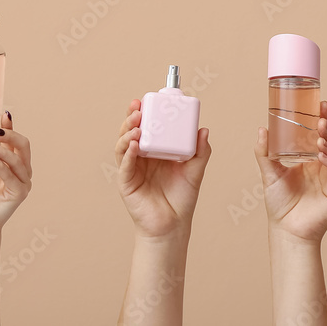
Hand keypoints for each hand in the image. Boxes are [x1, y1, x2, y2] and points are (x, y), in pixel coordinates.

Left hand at [0, 111, 31, 232]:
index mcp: (13, 162)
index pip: (16, 140)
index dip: (11, 127)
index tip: (3, 114)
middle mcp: (21, 170)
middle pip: (23, 145)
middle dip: (11, 135)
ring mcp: (23, 181)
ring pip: (18, 158)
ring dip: (2, 150)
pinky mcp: (19, 192)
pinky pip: (10, 174)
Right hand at [115, 99, 210, 239]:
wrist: (173, 226)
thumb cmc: (182, 198)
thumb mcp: (195, 170)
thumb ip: (200, 151)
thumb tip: (204, 129)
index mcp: (155, 150)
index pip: (146, 126)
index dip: (144, 113)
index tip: (146, 100)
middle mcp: (140, 157)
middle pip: (130, 132)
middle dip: (131, 118)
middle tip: (137, 108)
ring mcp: (131, 169)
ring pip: (122, 146)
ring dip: (127, 133)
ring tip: (136, 126)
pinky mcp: (126, 183)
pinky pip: (124, 165)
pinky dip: (127, 154)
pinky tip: (133, 145)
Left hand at [254, 101, 326, 242]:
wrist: (285, 230)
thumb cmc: (280, 203)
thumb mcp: (270, 173)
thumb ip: (265, 152)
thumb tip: (262, 129)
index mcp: (313, 158)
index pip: (323, 134)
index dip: (324, 118)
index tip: (321, 104)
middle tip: (321, 121)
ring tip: (320, 140)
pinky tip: (323, 156)